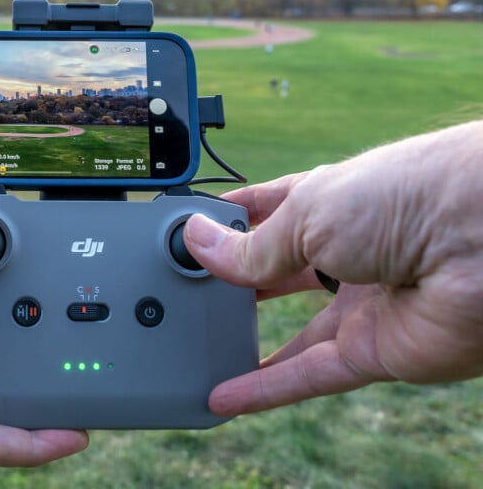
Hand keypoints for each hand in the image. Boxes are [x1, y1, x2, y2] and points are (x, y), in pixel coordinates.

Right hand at [184, 121, 482, 415]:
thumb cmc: (406, 195)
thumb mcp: (306, 212)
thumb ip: (250, 245)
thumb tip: (197, 246)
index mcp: (329, 201)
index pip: (266, 209)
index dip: (227, 218)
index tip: (188, 228)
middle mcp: (345, 252)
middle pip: (276, 272)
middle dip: (233, 278)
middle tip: (184, 286)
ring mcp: (359, 304)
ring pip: (291, 331)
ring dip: (246, 340)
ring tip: (198, 344)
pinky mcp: (374, 352)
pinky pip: (310, 375)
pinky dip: (265, 390)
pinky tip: (225, 396)